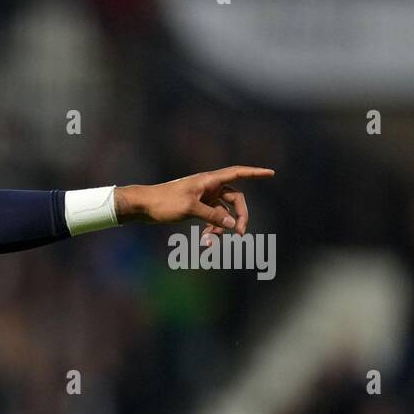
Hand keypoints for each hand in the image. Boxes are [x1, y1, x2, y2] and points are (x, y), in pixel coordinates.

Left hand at [115, 166, 274, 240]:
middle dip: (238, 216)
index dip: (255, 173)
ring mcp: (203, 197)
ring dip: (222, 226)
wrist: (142, 206)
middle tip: (240, 234)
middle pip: (234, 199)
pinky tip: (205, 240)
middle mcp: (208, 187)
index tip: (271, 173)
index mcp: (208, 180)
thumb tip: (233, 225)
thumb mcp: (190, 209)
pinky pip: (212, 218)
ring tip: (212, 241)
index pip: (237, 173)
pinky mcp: (196, 207)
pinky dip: (212, 228)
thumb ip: (213, 216)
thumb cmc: (164, 202)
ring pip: (223, 212)